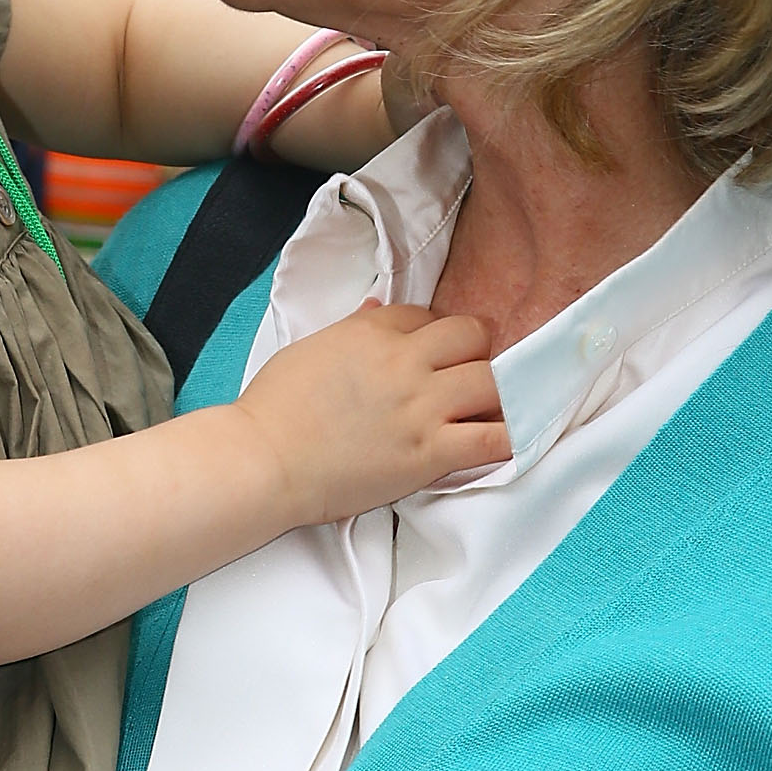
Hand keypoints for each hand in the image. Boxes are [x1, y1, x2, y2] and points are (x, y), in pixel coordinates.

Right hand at [235, 305, 508, 526]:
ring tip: (489, 407)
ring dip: (496, 392)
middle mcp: (403, 361)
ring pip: (492, 381)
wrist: (263, 462)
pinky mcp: (429, 452)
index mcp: (371, 330)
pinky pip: (493, 438)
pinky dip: (508, 437)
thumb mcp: (309, 349)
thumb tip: (377, 308)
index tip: (434, 353)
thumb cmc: (273, 410)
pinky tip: (508, 438)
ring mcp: (421, 406)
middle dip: (476, 351)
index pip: (427, 315)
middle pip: (472, 336)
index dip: (435, 333)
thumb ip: (352, 327)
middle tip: (469, 373)